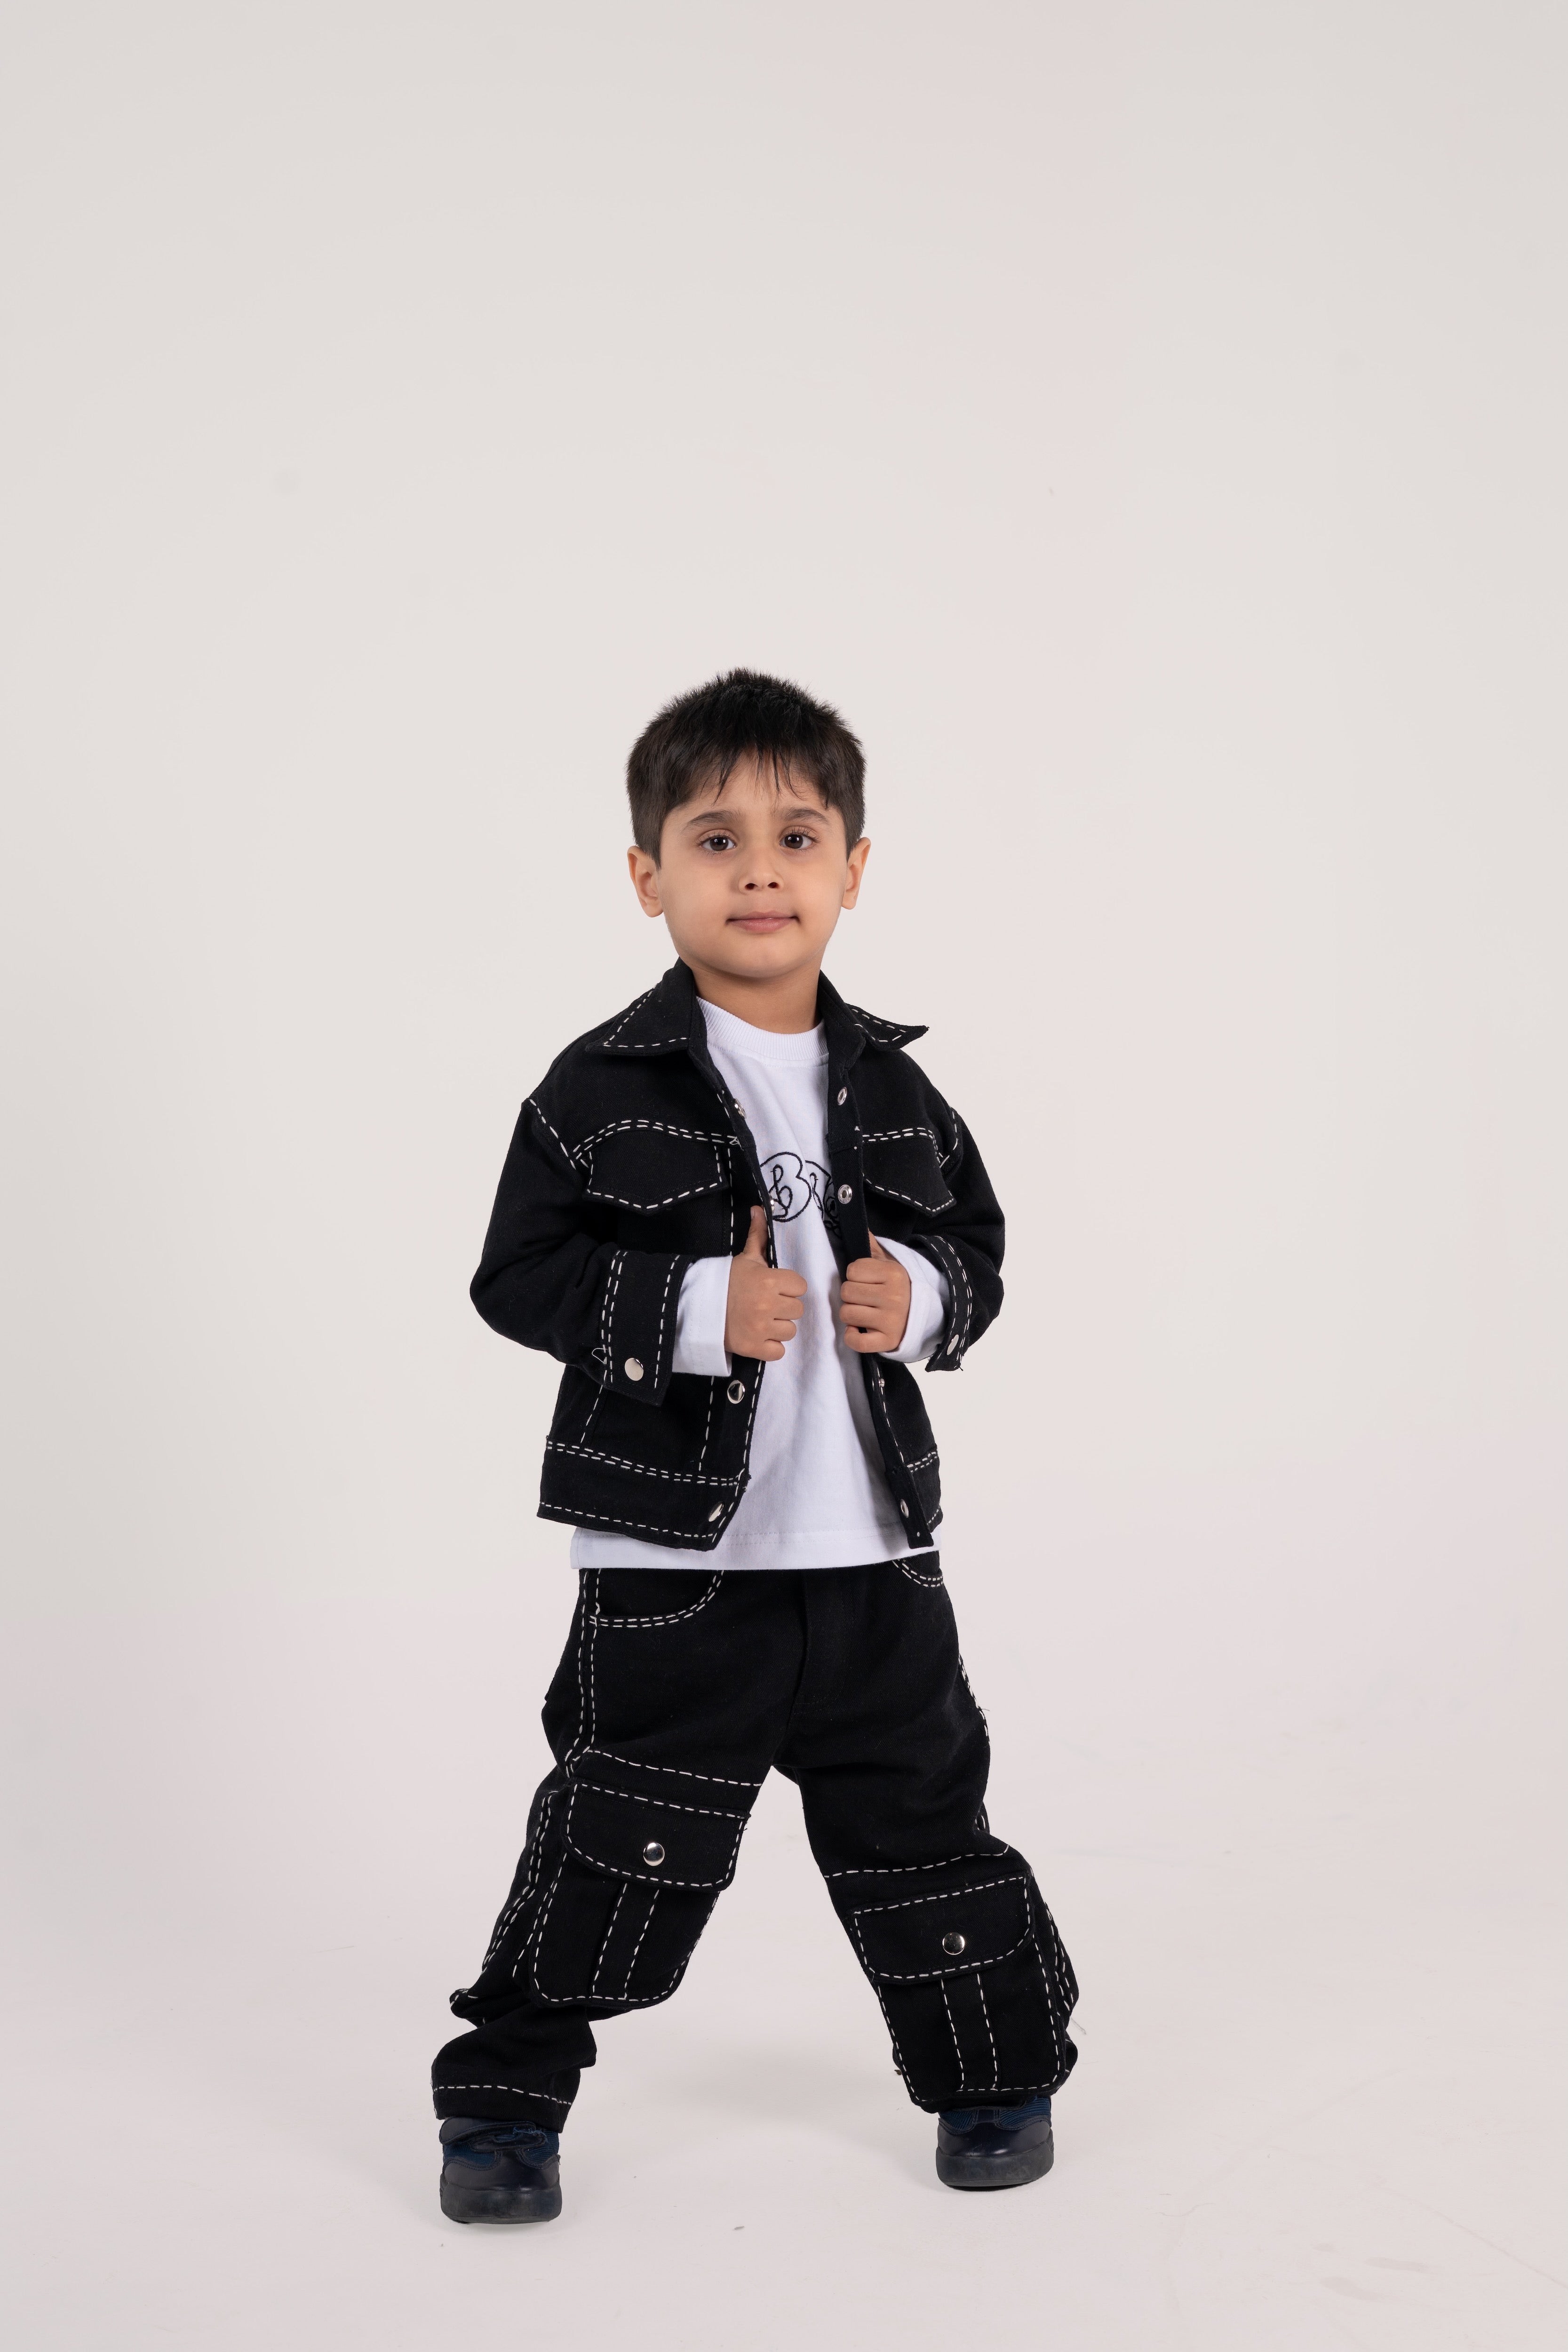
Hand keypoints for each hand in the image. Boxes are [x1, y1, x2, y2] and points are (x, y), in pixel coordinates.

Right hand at [725, 1207, 806, 1361]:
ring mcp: (761, 1328)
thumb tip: (759, 1208)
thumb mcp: (744, 1258)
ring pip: (790, 1331)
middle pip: (798, 1310)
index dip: (789, 1287)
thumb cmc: (726, 1282)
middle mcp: (767, 1304)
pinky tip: (758, 1336)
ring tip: (762, 1320)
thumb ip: (758, 1236)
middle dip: (785, 1307)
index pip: (801, 1286)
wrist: (697, 1309)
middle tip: (767, 1305)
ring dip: (779, 1327)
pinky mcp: (754, 1349)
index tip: (775, 1287)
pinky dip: (771, 1347)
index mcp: (768, 1280)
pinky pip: (779, 1351)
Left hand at [838, 1232, 911, 1353]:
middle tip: (865, 1299)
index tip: (867, 1282)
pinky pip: (855, 1341)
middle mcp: (893, 1297)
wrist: (921, 1316)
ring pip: (846, 1314)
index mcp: (893, 1274)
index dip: (855, 1276)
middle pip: (846, 1292)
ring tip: (865, 1313)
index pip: (852, 1270)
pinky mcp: (887, 1341)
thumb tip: (859, 1226)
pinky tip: (861, 1330)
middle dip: (851, 1295)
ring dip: (851, 1315)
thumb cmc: (896, 1288)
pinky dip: (852, 1337)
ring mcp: (891, 1321)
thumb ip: (871, 1246)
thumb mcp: (888, 1264)